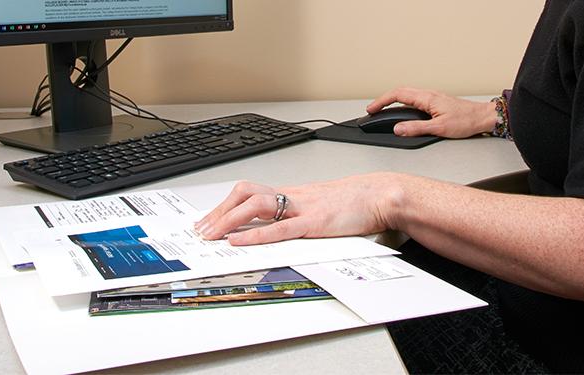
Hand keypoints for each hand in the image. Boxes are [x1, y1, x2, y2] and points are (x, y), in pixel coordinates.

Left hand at [194, 174, 406, 244]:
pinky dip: (257, 236)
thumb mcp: (319, 204)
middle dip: (219, 212)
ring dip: (229, 221)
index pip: (249, 191)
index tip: (209, 220)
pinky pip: (280, 228)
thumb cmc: (355, 201)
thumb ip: (296, 213)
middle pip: (245, 194)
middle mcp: (293, 196)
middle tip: (202, 230)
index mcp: (292, 193)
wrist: (380, 195)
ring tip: (213, 235)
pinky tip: (240, 242)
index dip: (225, 205)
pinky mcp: (315, 223)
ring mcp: (303, 208)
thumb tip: (274, 225)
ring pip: (256, 206)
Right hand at [366, 87, 497, 138]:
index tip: (371, 109)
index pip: (397, 95)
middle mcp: (428, 94)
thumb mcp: (439, 128)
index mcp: (427, 98)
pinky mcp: (436, 103)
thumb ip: (416, 128)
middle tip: (372, 110)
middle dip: (383, 100)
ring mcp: (432, 98)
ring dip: (393, 101)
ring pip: (407, 95)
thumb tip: (398, 129)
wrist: (483, 117)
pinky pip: (414, 100)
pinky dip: (403, 104)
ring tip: (383, 111)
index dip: (381, 101)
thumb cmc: (467, 121)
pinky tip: (402, 113)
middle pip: (399, 92)